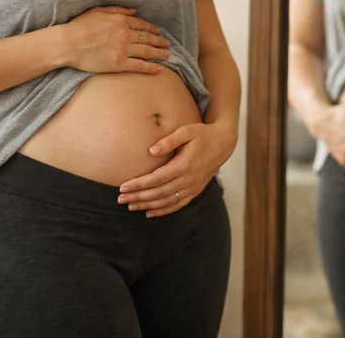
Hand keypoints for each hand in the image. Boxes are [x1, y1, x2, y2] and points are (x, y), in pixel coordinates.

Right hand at [64, 6, 170, 73]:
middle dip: (159, 41)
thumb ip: (118, 10)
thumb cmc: (80, 26)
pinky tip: (159, 69)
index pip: (142, 25)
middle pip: (148, 38)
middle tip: (167, 44)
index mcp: (121, 20)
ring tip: (167, 54)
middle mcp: (125, 34)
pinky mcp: (119, 64)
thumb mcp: (98, 11)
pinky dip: (151, 68)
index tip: (157, 32)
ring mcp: (123, 49)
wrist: (68, 43)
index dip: (152, 29)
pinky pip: (139, 66)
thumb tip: (134, 11)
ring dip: (159, 53)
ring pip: (147, 51)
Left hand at [117, 122, 236, 216]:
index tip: (123, 186)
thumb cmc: (202, 134)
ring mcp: (192, 187)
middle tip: (120, 199)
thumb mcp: (187, 131)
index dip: (139, 184)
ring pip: (166, 201)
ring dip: (147, 206)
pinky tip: (150, 213)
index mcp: (184, 165)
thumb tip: (151, 151)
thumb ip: (169, 141)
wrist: (223, 143)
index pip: (156, 178)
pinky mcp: (195, 191)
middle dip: (138, 197)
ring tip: (130, 207)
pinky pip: (178, 205)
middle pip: (158, 193)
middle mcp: (188, 180)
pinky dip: (163, 211)